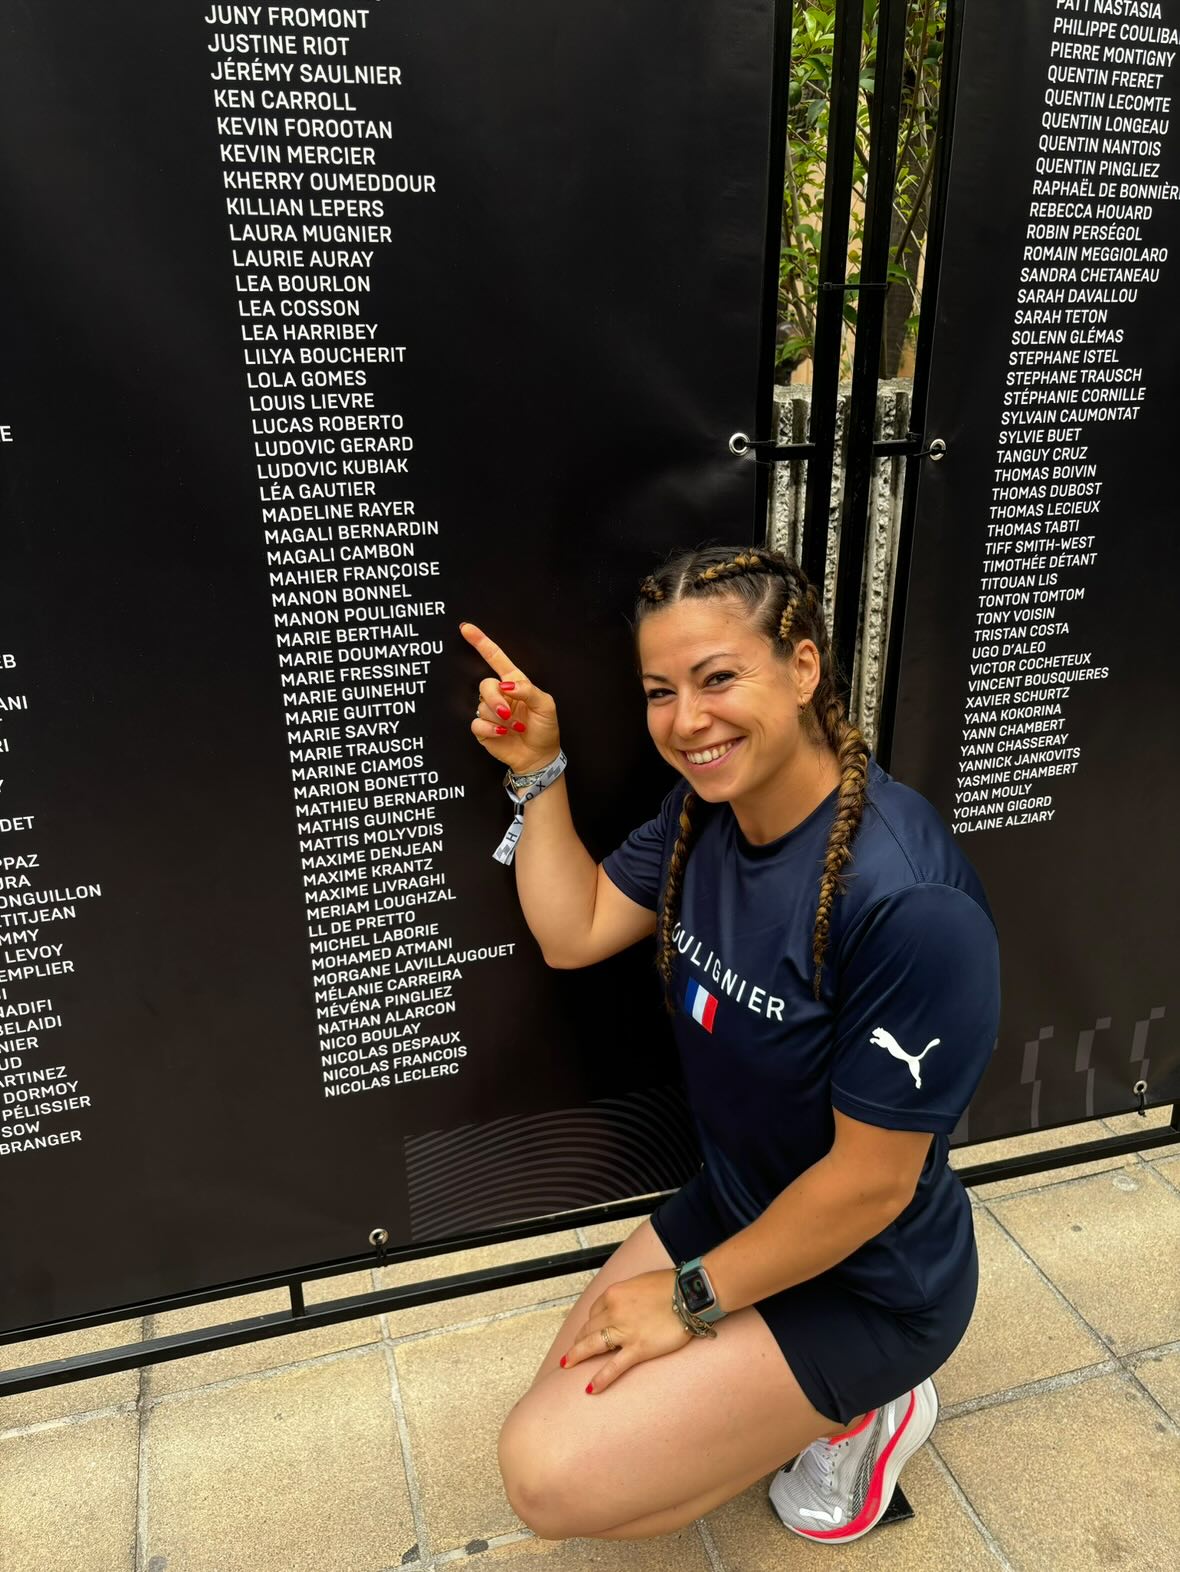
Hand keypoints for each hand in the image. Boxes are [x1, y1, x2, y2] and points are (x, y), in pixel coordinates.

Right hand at [460, 622, 561, 774]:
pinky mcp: (483, 729)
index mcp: (515, 682)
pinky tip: (503, 734)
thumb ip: (528, 690)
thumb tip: (506, 685)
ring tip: (515, 727)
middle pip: (485, 684)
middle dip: (496, 699)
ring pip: (482, 705)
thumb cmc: (545, 729)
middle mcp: (500, 694)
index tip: (466, 628)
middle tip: (509, 713)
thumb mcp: (546, 705)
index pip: (495, 658)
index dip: (481, 642)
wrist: (539, 756)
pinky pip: (476, 723)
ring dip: (500, 718)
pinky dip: (490, 729)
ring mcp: (490, 711)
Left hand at [560, 1270, 688, 1393]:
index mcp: (614, 1293)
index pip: (595, 1311)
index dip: (591, 1322)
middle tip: (572, 1350)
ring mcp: (625, 1331)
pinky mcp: (638, 1349)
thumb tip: (626, 1305)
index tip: (591, 1330)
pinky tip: (590, 1388)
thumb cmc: (670, 1285)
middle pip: (589, 1328)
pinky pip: (614, 1367)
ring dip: (576, 1355)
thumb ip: (628, 1295)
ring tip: (566, 1365)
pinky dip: (600, 1379)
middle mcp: (614, 1311)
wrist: (689, 1294)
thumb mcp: (641, 1282)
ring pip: (592, 1345)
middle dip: (579, 1340)